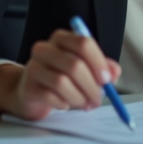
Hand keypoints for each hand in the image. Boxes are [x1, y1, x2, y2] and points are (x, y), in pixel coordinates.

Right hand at [0, 29, 121, 120]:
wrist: (33, 92)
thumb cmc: (61, 77)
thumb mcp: (85, 70)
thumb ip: (102, 68)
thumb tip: (113, 72)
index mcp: (62, 38)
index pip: (83, 43)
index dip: (98, 63)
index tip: (107, 80)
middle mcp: (45, 48)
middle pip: (74, 65)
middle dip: (91, 86)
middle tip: (98, 99)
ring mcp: (33, 66)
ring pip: (62, 82)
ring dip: (79, 98)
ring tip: (83, 104)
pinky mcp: (28, 86)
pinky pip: (50, 96)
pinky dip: (63, 103)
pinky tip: (65, 104)